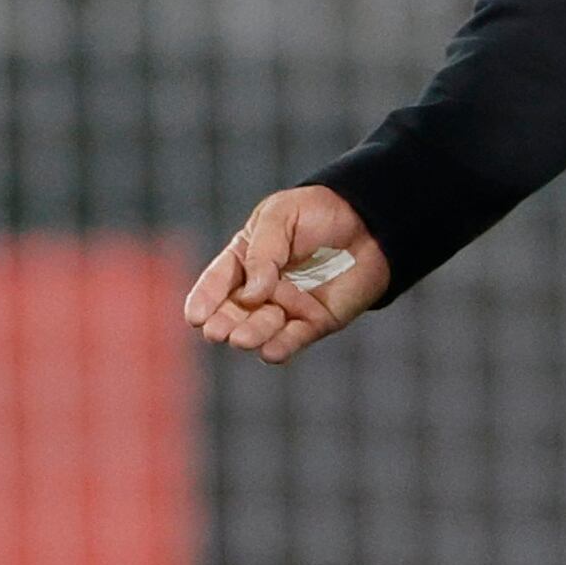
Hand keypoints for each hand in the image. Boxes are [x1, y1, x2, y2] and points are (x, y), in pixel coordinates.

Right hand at [184, 185, 391, 364]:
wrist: (369, 221)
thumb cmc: (318, 212)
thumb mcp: (282, 216)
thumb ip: (263, 251)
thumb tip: (253, 292)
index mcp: (242, 260)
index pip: (216, 282)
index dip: (204, 299)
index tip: (196, 317)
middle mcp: (259, 289)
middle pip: (233, 311)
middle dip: (223, 322)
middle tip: (216, 332)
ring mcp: (286, 307)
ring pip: (261, 328)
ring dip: (251, 335)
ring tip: (241, 339)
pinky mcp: (314, 321)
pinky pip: (294, 338)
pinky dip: (281, 347)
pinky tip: (271, 352)